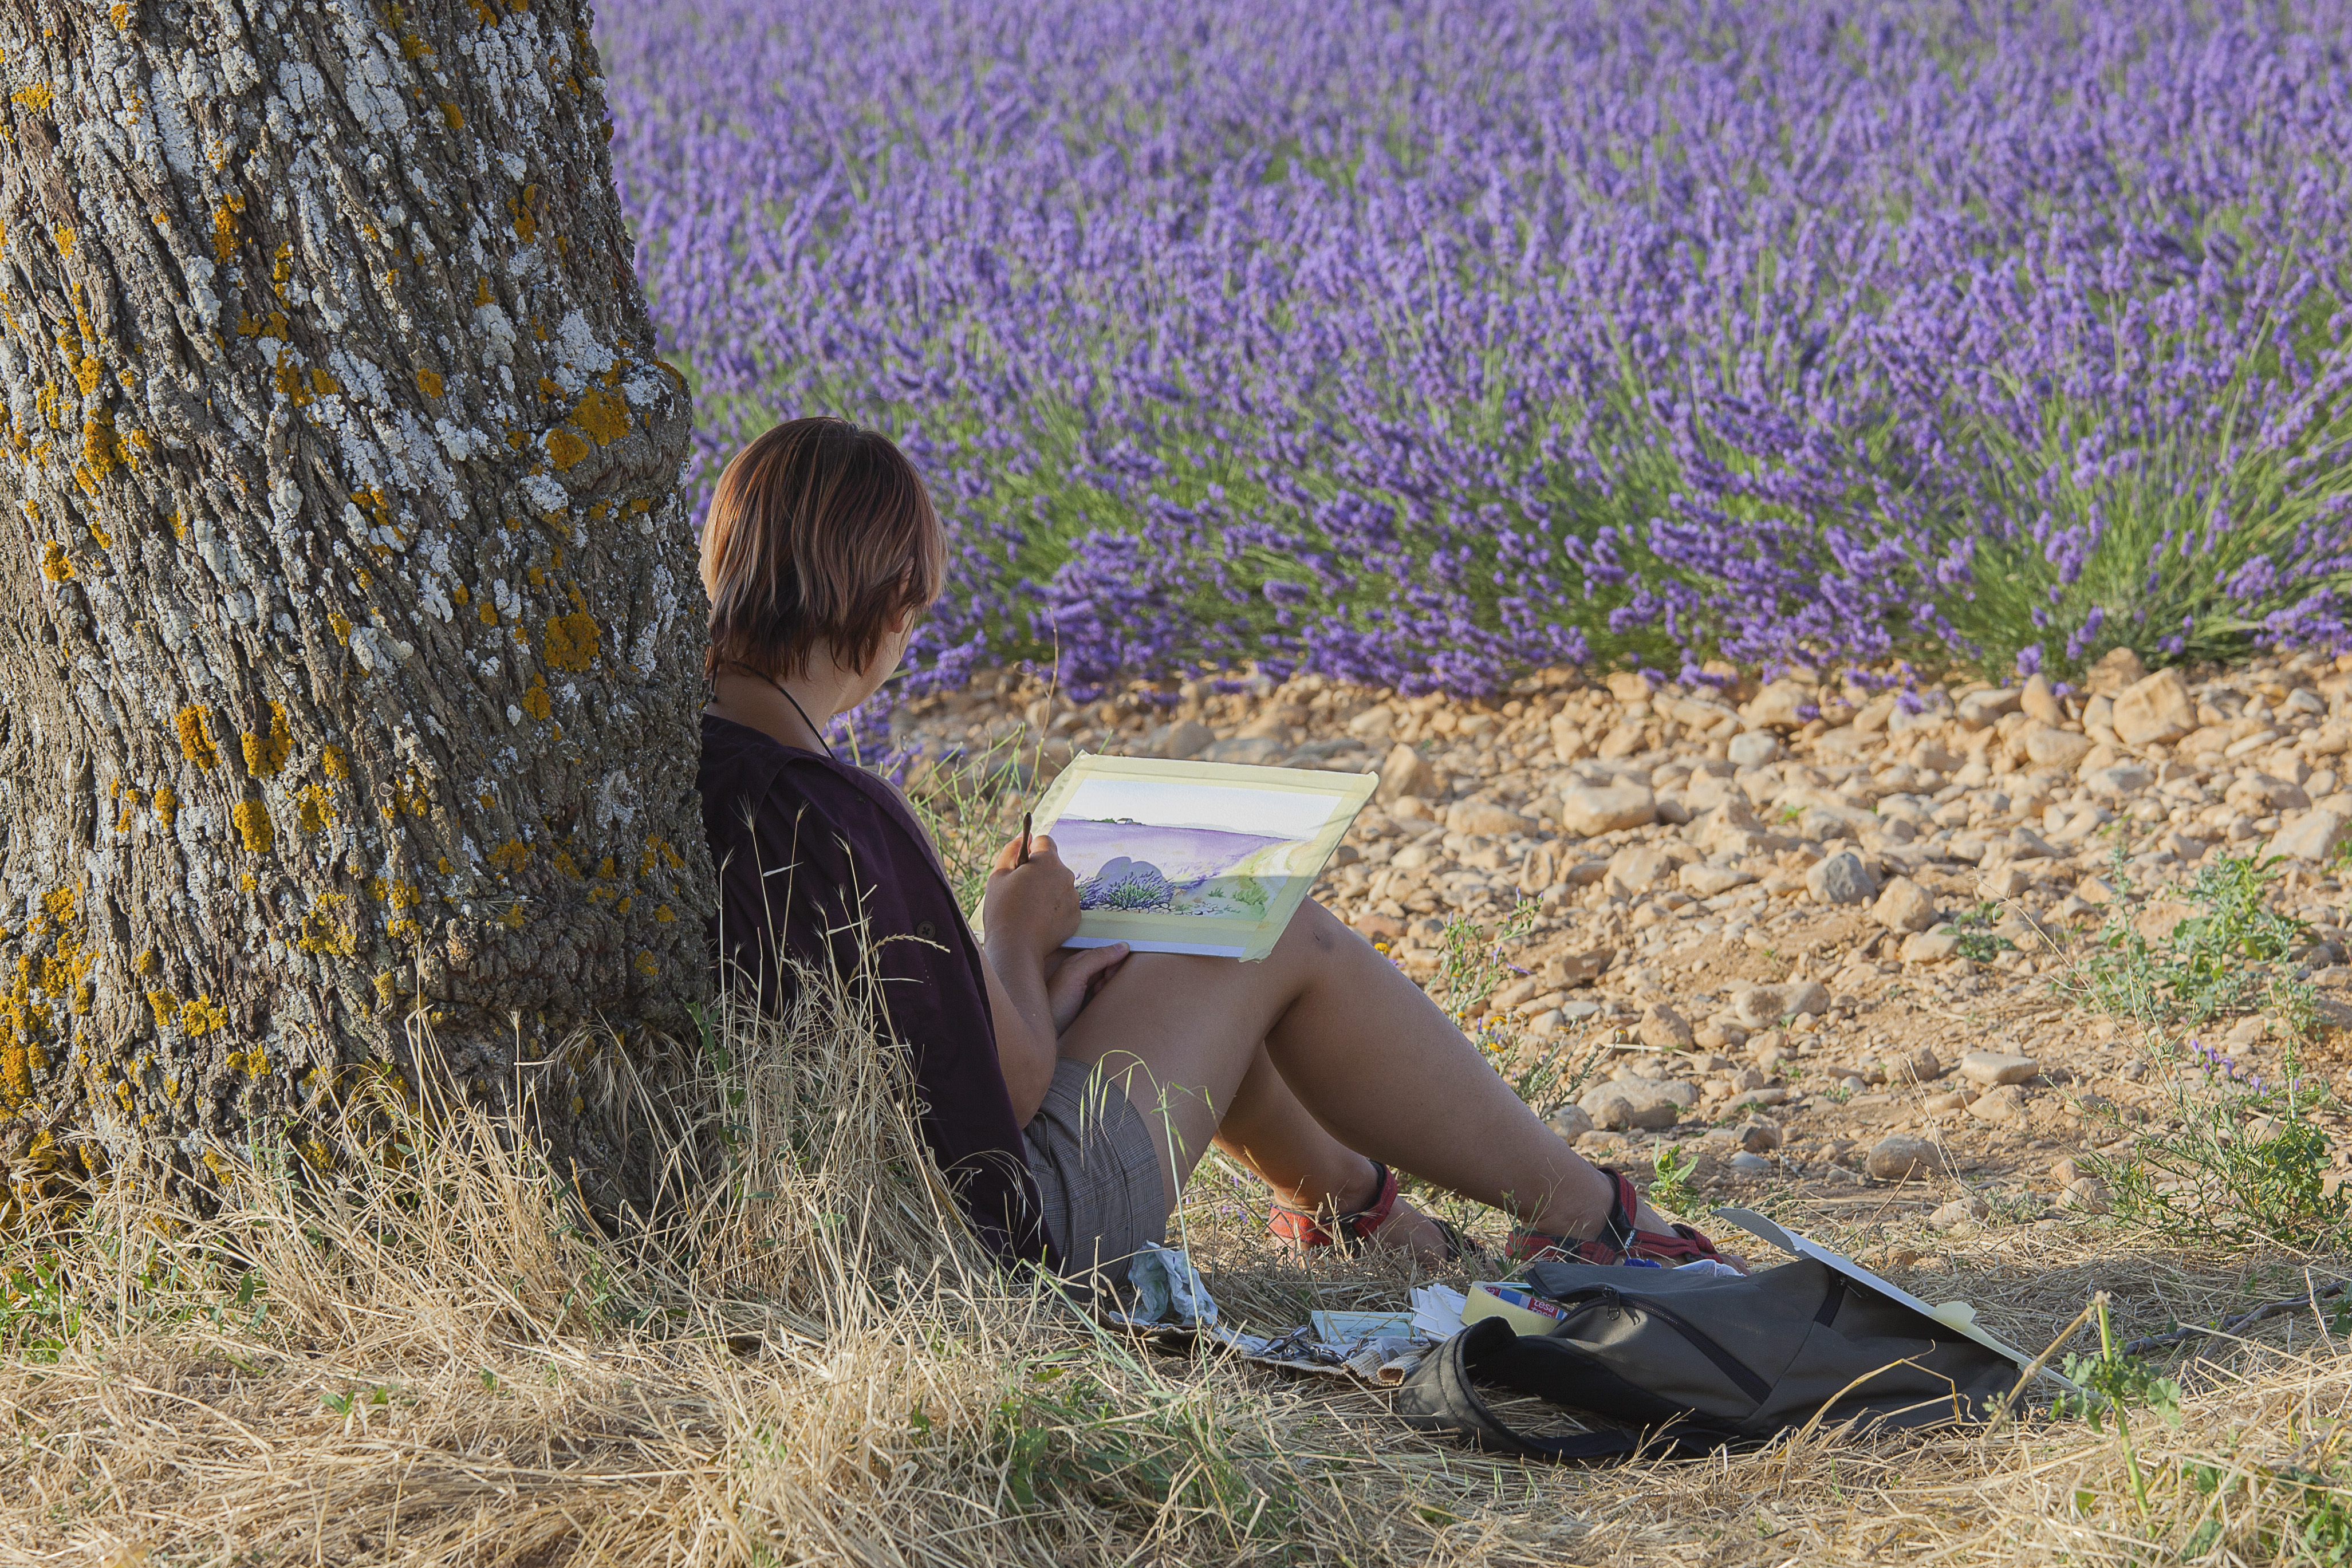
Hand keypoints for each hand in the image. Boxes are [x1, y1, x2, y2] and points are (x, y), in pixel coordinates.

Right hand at [980, 832, 1079, 959]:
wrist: (1016, 948)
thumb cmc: (1003, 910)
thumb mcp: (998, 875)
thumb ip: (1011, 850)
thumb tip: (1023, 836)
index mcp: (1048, 861)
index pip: (1044, 841)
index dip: (1030, 850)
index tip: (1021, 864)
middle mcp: (1066, 875)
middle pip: (1053, 865)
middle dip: (1039, 872)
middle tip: (1020, 890)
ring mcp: (1073, 897)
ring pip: (1059, 885)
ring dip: (1047, 890)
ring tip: (1028, 908)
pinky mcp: (1076, 916)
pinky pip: (1065, 904)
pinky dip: (1054, 909)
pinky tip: (1038, 919)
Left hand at [1043, 943, 1129, 1033]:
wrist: (1047, 1035)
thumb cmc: (1055, 1005)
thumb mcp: (1075, 975)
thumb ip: (1097, 958)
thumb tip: (1121, 946)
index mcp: (1076, 964)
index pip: (1102, 953)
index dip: (1114, 959)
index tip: (1115, 971)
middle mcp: (1080, 976)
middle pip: (1106, 968)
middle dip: (1112, 976)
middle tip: (1102, 987)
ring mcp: (1084, 992)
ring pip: (1107, 984)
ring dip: (1110, 990)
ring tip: (1098, 999)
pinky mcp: (1087, 1008)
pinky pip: (1105, 999)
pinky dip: (1108, 1001)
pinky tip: (1101, 1007)